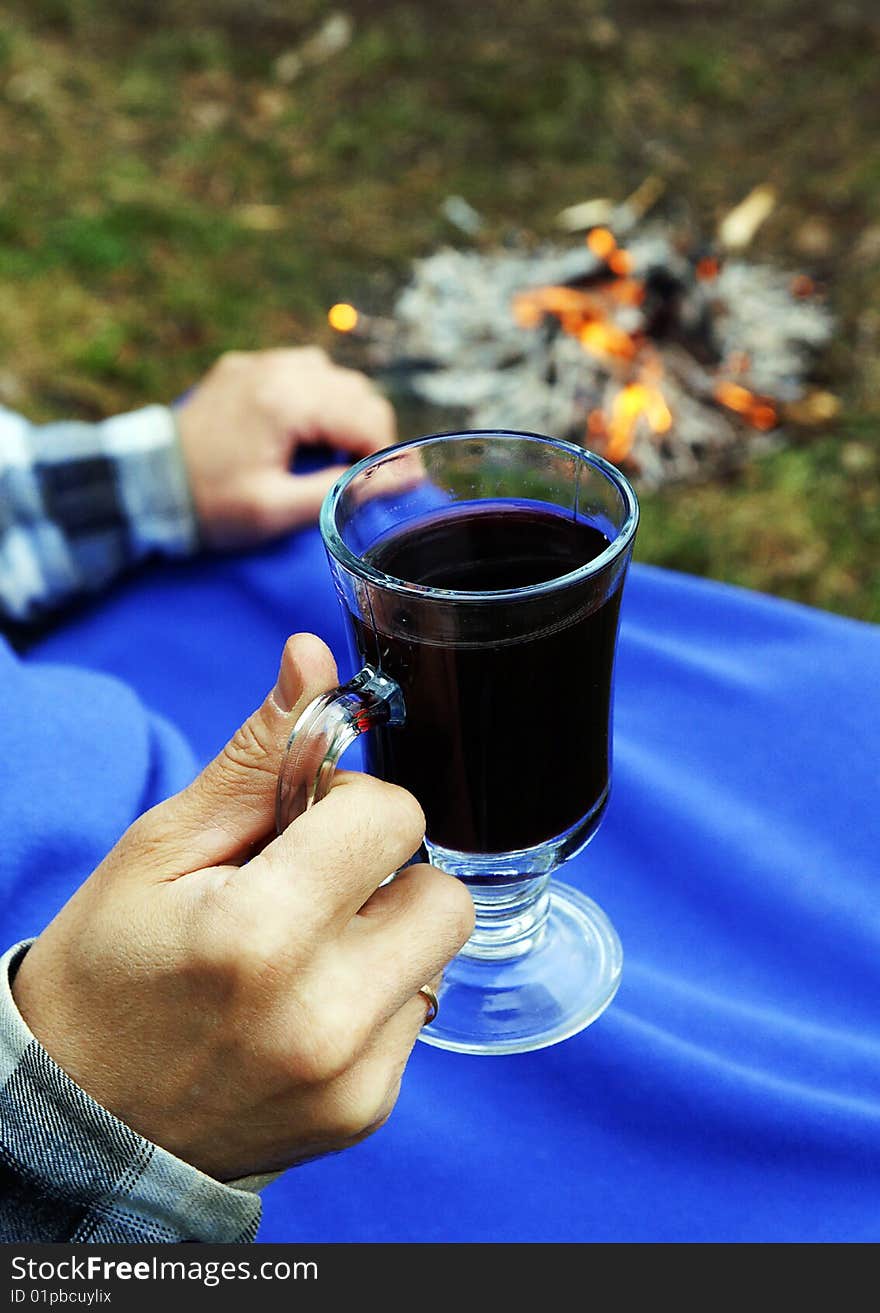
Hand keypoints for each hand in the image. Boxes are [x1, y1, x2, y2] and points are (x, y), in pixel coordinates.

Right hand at [12, 634, 472, 1181]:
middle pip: (444, 893)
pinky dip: (375, 997)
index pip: (395, 815)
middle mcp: (321, 1015)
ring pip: (439, 954)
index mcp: (260, 933)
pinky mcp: (365, 1112)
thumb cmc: (109, 970)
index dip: (351, 803)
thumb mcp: (162, 849)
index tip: (302, 826)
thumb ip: (257, 756)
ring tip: (305, 950)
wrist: (79, 1118)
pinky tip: (305, 1005)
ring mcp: (350, 1077)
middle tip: (313, 888)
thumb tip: (314, 658)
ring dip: (387, 934)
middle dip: (388, 871)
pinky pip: (417, 1016)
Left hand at [175, 347, 395, 546]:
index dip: (387, 454)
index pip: (367, 417)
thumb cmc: (208, 504)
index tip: (392, 485)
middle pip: (357, 390)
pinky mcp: (243, 368)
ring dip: (343, 412)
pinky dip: (315, 397)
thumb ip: (340, 491)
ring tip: (330, 454)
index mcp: (287, 401)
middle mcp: (276, 370)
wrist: (143, 485)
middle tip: (358, 474)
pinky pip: (299, 370)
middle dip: (367, 433)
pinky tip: (302, 430)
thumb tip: (398, 478)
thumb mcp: (275, 510)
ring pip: (332, 375)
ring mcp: (258, 364)